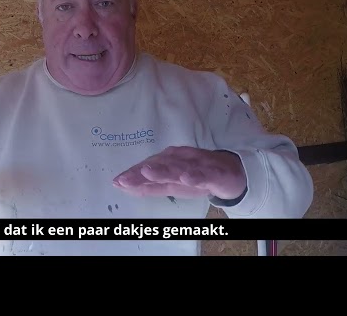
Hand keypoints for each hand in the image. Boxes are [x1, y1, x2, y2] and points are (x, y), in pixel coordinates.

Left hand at [112, 146, 246, 200]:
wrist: (230, 172)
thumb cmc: (197, 175)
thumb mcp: (171, 183)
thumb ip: (150, 185)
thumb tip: (124, 185)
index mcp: (168, 163)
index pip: (147, 168)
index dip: (132, 174)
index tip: (116, 182)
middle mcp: (179, 160)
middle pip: (158, 166)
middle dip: (140, 172)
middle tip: (123, 179)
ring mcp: (196, 165)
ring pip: (178, 168)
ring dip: (163, 170)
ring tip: (147, 172)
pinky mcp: (213, 172)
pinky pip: (203, 174)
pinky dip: (195, 176)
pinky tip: (186, 178)